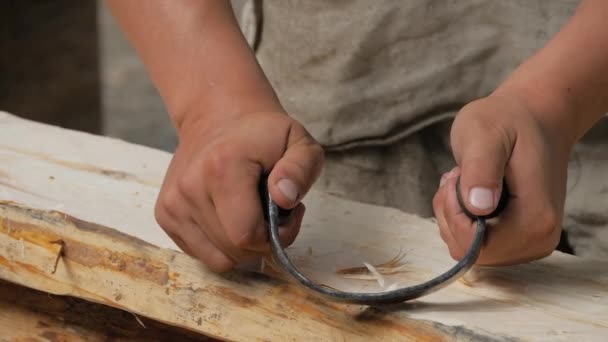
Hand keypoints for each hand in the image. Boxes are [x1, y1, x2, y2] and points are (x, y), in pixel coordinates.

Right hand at [155, 111, 323, 271]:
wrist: (217, 117)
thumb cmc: (263, 134)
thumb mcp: (299, 142)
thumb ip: (301, 169)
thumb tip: (285, 198)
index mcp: (222, 168)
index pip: (247, 235)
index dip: (277, 236)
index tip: (287, 214)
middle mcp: (189, 187)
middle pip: (233, 251)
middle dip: (261, 242)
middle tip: (272, 212)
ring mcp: (172, 203)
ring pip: (218, 259)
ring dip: (241, 245)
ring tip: (250, 212)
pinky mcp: (164, 215)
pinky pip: (202, 254)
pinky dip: (221, 244)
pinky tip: (230, 215)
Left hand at [433, 93, 571, 264]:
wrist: (537, 118)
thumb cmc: (508, 121)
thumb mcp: (485, 134)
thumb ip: (481, 168)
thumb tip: (479, 207)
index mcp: (536, 219)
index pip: (474, 246)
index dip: (453, 214)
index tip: (457, 177)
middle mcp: (539, 240)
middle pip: (470, 252)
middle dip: (451, 214)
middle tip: (458, 176)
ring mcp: (530, 243)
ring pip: (469, 250)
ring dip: (454, 216)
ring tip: (465, 179)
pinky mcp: (520, 239)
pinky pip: (476, 244)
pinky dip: (462, 220)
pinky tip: (470, 191)